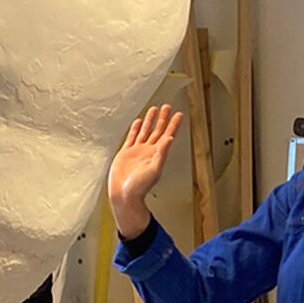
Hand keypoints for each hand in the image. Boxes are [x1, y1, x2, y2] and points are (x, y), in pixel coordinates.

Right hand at [108, 104, 183, 237]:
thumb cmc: (139, 187)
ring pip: (145, 132)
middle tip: (167, 107)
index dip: (173, 124)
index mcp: (157, 154)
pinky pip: (132, 137)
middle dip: (163, 119)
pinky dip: (135, 129)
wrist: (124, 195)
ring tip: (154, 109)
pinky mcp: (126, 153)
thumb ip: (162, 153)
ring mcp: (137, 151)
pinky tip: (138, 123)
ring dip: (150, 121)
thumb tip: (170, 139)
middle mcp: (148, 151)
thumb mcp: (154, 169)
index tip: (179, 114)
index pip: (167, 135)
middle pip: (157, 130)